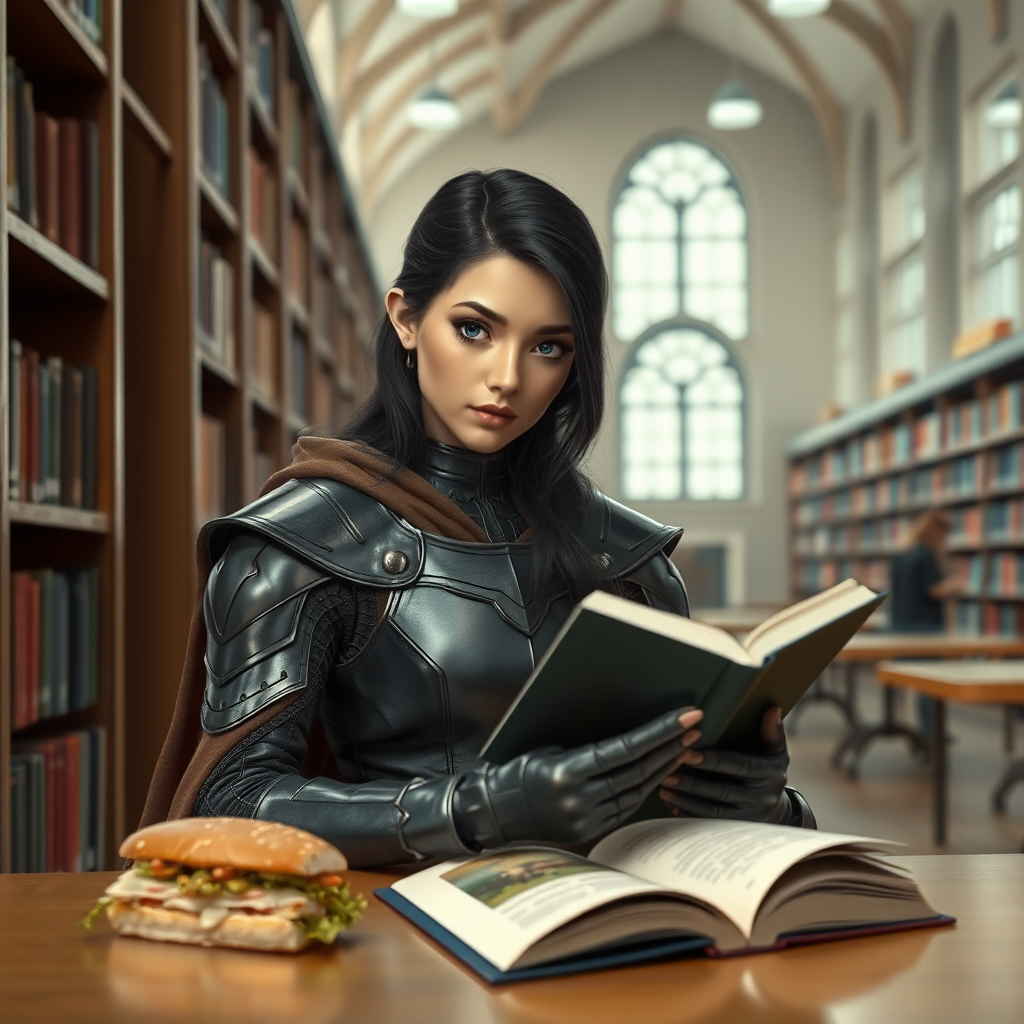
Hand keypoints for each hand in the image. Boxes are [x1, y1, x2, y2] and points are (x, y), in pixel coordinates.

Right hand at [454, 708, 702, 847]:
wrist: (497, 811)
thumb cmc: (520, 771)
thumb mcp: (548, 750)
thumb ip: (588, 751)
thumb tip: (630, 739)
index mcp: (566, 771)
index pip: (625, 749)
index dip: (659, 732)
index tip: (686, 716)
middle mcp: (578, 798)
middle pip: (638, 770)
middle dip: (670, 746)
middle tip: (694, 726)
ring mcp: (586, 819)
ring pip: (638, 790)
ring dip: (664, 767)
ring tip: (685, 746)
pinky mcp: (590, 832)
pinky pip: (627, 807)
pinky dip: (646, 787)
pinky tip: (661, 772)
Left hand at [658, 707, 791, 824]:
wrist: (779, 811)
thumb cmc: (769, 773)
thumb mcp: (776, 753)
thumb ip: (772, 732)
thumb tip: (772, 708)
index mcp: (769, 774)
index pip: (738, 765)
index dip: (712, 760)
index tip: (687, 752)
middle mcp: (761, 798)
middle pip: (722, 791)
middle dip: (692, 783)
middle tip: (666, 773)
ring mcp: (750, 819)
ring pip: (713, 812)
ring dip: (686, 800)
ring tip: (662, 788)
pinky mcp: (737, 833)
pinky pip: (710, 826)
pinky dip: (689, 816)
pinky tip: (671, 805)